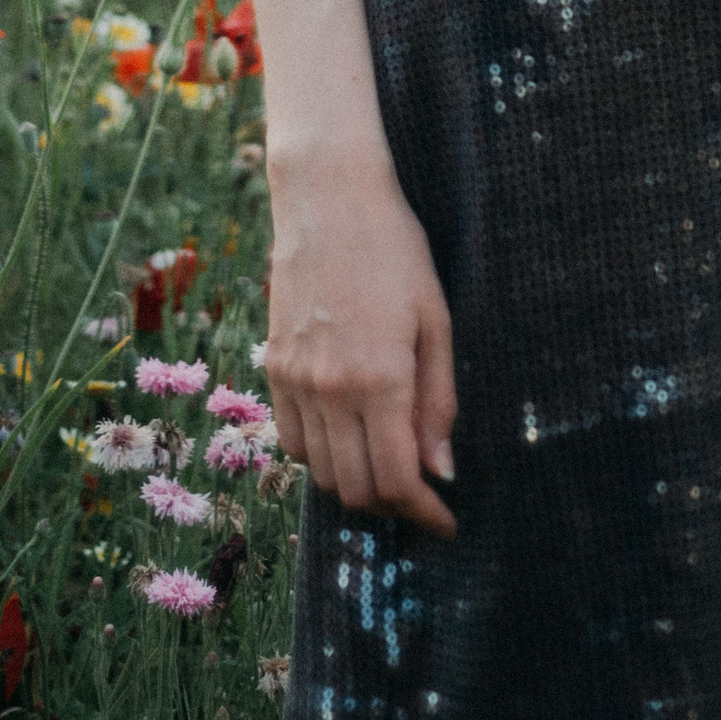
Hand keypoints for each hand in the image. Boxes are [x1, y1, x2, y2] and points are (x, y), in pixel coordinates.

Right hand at [262, 147, 458, 533]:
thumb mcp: (434, 320)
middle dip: (393, 505)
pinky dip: (320, 458)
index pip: (397, 479)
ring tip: (387, 468)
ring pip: (321, 473)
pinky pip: (291, 442)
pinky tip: (347, 439)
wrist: (327, 198)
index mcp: (380, 379)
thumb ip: (438, 400)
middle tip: (421, 495)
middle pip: (356, 488)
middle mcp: (331, 390)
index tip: (445, 520)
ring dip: (357, 485)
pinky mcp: (274, 369)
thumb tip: (440, 471)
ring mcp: (295, 381)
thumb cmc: (394, 250)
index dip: (424, 512)